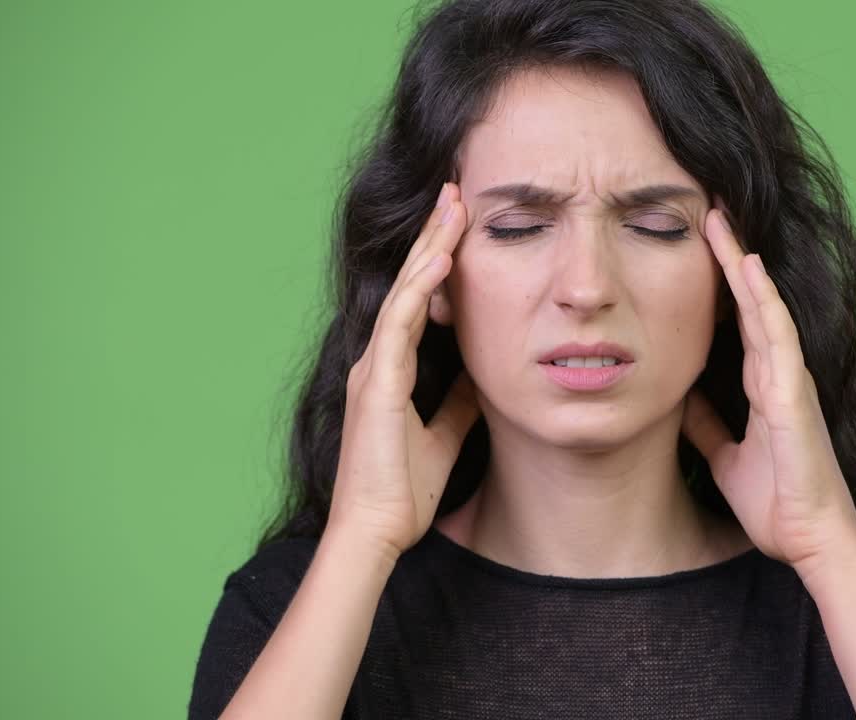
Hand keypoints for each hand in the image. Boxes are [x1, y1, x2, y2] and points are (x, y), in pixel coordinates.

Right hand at [329, 182, 480, 559]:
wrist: (375, 532)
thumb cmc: (402, 492)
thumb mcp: (443, 436)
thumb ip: (457, 402)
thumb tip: (480, 377)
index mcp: (391, 371)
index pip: (417, 301)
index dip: (437, 262)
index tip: (460, 226)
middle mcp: (378, 360)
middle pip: (409, 284)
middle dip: (433, 237)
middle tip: (455, 193)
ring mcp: (374, 367)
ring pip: (404, 291)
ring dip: (430, 246)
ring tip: (453, 205)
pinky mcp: (377, 382)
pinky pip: (401, 322)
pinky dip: (420, 286)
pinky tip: (442, 256)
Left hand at [681, 196, 855, 577]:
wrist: (809, 541)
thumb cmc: (776, 503)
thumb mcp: (724, 456)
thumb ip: (708, 424)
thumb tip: (680, 398)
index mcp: (762, 386)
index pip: (738, 321)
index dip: (719, 283)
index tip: (698, 244)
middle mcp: (777, 374)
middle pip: (750, 302)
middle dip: (729, 256)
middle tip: (708, 209)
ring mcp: (788, 380)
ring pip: (763, 307)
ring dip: (742, 263)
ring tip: (720, 220)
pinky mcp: (794, 395)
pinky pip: (777, 337)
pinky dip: (761, 301)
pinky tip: (747, 269)